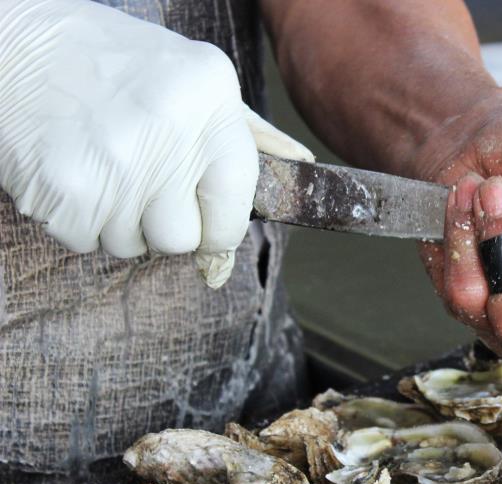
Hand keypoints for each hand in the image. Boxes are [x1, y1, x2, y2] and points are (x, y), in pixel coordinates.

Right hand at [0, 0, 312, 287]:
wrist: (14, 47)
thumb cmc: (111, 63)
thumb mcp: (192, 76)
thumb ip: (241, 128)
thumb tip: (299, 166)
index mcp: (208, 99)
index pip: (235, 201)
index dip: (221, 228)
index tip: (209, 228)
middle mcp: (168, 131)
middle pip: (182, 238)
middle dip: (164, 226)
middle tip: (142, 187)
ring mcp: (115, 163)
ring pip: (133, 246)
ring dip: (119, 222)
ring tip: (105, 169)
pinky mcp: (65, 189)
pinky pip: (86, 242)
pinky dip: (79, 221)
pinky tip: (75, 174)